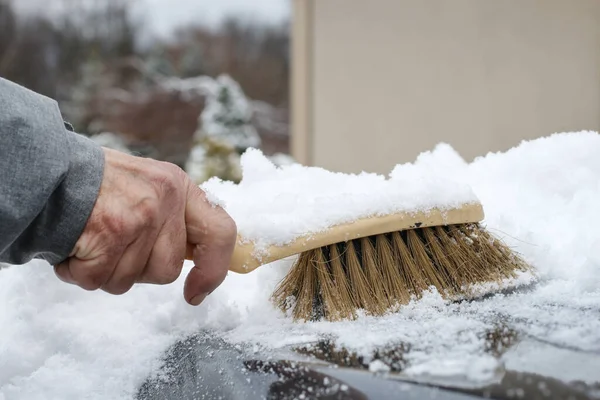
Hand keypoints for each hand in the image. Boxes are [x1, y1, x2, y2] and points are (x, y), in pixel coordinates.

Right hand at [54, 147, 236, 304]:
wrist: (50, 169)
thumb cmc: (100, 185)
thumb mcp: (150, 185)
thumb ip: (176, 219)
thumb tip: (200, 261)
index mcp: (181, 187)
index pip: (222, 232)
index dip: (214, 270)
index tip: (195, 292)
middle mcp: (165, 199)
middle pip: (167, 270)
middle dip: (137, 269)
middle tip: (115, 244)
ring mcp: (139, 217)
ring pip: (130, 280)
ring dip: (105, 271)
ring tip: (93, 240)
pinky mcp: (110, 234)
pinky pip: (99, 279)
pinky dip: (80, 272)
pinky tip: (76, 246)